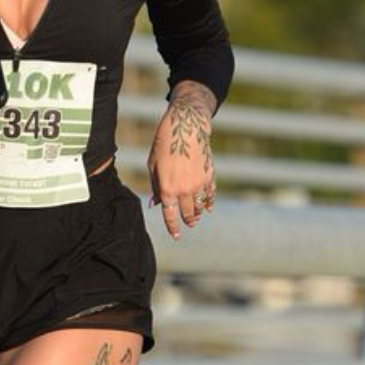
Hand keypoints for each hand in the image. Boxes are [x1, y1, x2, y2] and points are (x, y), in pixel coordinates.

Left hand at [147, 83, 215, 239]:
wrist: (185, 127)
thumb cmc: (164, 145)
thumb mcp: (153, 165)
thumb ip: (156, 186)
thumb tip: (156, 204)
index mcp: (167, 189)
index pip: (170, 215)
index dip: (173, 227)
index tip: (176, 236)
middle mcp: (184, 189)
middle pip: (188, 213)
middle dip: (187, 221)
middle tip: (188, 225)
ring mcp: (199, 183)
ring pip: (200, 205)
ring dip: (199, 213)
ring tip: (197, 217)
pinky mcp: (209, 175)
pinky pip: (210, 194)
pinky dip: (210, 201)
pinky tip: (209, 206)